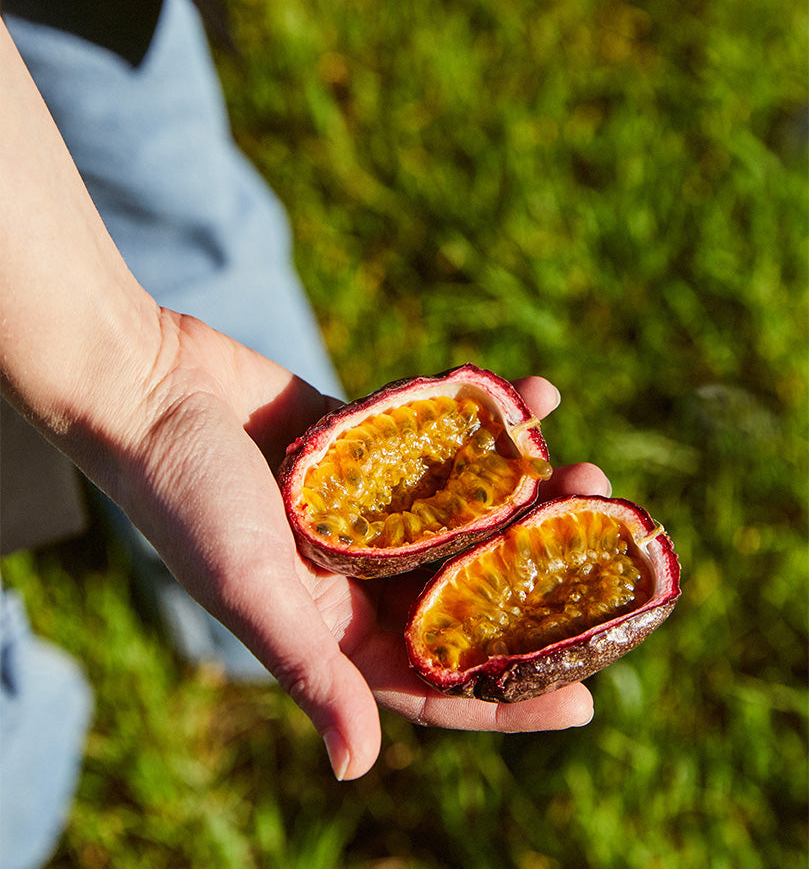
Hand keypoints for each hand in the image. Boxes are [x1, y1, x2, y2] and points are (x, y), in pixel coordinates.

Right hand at [109, 312, 609, 780]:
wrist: (147, 390)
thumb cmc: (185, 497)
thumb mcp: (248, 589)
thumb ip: (309, 672)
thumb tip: (357, 770)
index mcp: (333, 626)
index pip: (434, 679)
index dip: (508, 697)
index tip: (587, 702)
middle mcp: (359, 573)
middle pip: (468, 587)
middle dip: (540, 573)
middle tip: (608, 542)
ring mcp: (369, 505)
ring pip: (470, 512)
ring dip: (531, 491)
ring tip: (586, 465)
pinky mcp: (371, 441)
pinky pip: (443, 440)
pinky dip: (487, 422)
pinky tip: (535, 395)